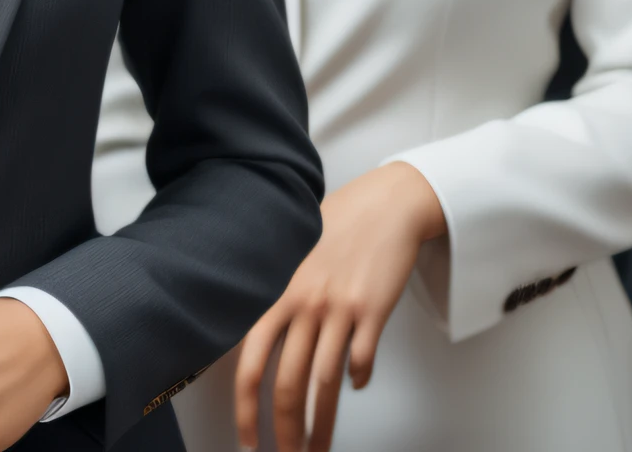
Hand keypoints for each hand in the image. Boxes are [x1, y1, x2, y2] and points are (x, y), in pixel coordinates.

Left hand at [236, 162, 444, 451]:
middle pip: (287, 384)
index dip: (246, 409)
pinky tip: (356, 386)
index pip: (250, 363)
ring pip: (324, 384)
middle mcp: (304, 303)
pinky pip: (361, 361)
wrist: (385, 204)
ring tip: (318, 449)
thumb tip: (257, 338)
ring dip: (321, 425)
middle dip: (284, 431)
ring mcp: (339, 308)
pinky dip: (358, 381)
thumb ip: (277, 296)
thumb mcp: (292, 256)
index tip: (249, 440)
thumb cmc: (337, 225)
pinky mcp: (373, 311)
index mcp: (277, 292)